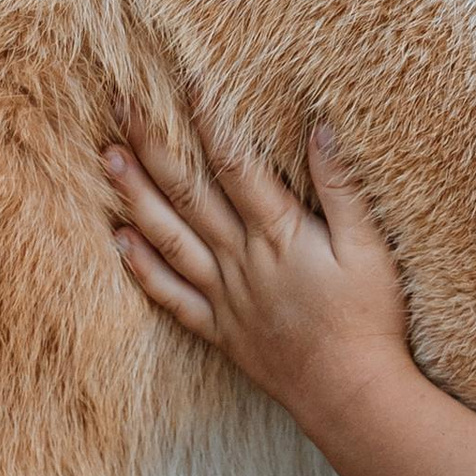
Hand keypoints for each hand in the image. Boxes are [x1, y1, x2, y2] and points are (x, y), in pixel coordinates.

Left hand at [105, 104, 417, 449]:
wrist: (350, 395)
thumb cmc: (369, 319)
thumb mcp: (369, 247)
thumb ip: (343, 188)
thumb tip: (321, 128)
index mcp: (278, 234)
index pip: (235, 162)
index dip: (211, 119)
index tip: (189, 80)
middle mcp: (240, 259)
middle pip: (188, 193)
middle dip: (153, 144)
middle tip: (122, 105)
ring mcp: (224, 295)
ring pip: (168, 237)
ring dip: (134, 195)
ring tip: (106, 158)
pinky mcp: (220, 328)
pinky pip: (170, 295)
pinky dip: (141, 268)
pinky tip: (118, 241)